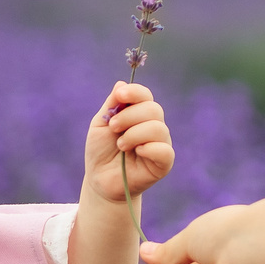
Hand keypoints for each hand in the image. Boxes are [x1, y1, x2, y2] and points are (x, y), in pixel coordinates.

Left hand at [85, 81, 173, 200]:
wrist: (100, 180)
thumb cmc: (100, 152)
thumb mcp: (100, 125)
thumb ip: (112, 105)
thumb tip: (121, 83)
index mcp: (139, 114)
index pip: (145, 96)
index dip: (134, 92)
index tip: (120, 96)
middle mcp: (153, 126)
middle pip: (153, 109)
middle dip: (129, 116)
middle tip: (113, 128)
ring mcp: (160, 144)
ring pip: (158, 128)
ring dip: (134, 134)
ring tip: (120, 145)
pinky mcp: (163, 163)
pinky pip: (165, 150)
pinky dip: (149, 148)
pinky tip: (137, 152)